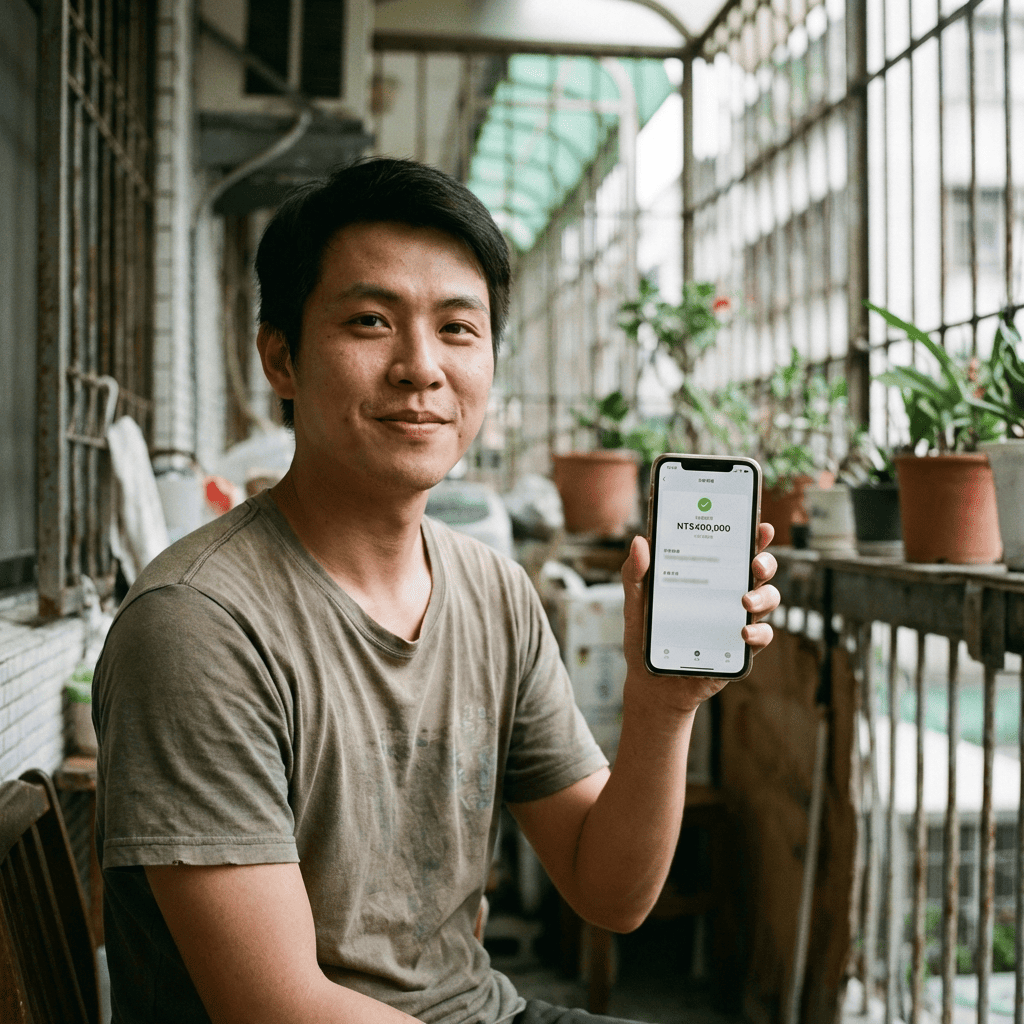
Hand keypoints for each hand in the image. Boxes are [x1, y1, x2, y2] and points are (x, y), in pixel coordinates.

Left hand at [620, 522, 779, 714]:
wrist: (651, 680)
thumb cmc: (647, 634)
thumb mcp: (636, 602)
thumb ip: (635, 573)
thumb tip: (639, 542)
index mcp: (707, 576)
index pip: (733, 549)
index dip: (752, 536)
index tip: (760, 526)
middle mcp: (728, 593)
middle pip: (759, 571)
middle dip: (765, 562)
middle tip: (754, 564)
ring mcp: (737, 620)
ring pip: (768, 600)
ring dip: (764, 597)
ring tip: (744, 602)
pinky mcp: (740, 648)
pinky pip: (762, 636)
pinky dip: (759, 633)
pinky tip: (743, 633)